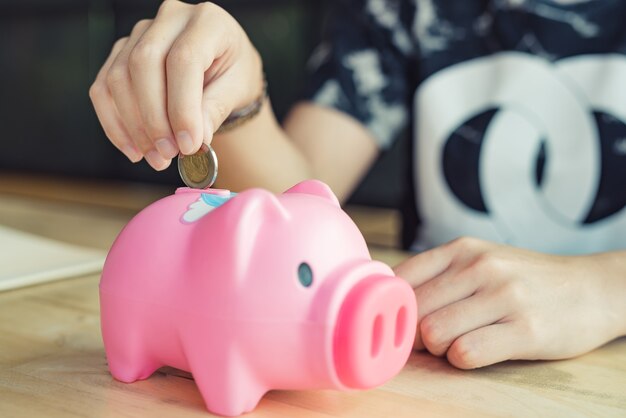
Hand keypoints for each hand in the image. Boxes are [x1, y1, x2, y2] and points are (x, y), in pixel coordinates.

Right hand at [89, 0, 262, 169]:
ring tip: (157, 158)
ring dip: (134, 126)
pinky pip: (103, 89)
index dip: (182, 107)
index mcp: (208, 21)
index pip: (184, 59)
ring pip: (118, 77)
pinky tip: (135, 150)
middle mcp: (170, 18)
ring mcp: (140, 33)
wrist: (222, 67)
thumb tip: (193, 141)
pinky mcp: (120, 53)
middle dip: (154, 119)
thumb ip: (216, 109)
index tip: (189, 146)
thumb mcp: (238, 89)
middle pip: (143, 64)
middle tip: (169, 155)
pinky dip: (115, 124)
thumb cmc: (233, 74)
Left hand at [394, 237, 625, 368]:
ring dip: (438, 349)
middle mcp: (480, 267)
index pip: (399, 279)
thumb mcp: (479, 260)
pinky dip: (462, 360)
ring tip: (458, 343)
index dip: (393, 307)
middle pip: (412, 311)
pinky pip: (466, 353)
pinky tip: (476, 352)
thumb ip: (437, 274)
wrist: (592, 288)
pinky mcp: (526, 329)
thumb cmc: (524, 279)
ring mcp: (504, 296)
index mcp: (461, 249)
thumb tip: (386, 299)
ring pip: (432, 333)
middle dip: (414, 333)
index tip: (401, 321)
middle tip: (433, 340)